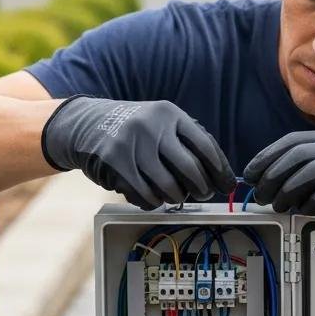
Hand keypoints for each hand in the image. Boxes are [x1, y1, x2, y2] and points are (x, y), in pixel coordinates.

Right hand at [42, 96, 235, 208]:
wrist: (88, 123)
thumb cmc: (134, 127)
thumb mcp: (159, 120)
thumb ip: (185, 139)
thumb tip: (218, 173)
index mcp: (169, 113)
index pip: (204, 145)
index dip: (219, 169)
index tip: (226, 184)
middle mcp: (152, 126)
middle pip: (189, 168)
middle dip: (202, 188)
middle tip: (205, 194)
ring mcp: (133, 145)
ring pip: (168, 186)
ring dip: (178, 197)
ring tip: (178, 197)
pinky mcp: (116, 164)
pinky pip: (145, 194)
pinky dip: (155, 201)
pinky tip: (156, 198)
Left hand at [243, 130, 314, 222]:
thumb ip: (300, 171)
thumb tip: (260, 180)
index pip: (292, 141)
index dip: (267, 157)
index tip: (249, 174)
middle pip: (299, 154)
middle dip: (273, 175)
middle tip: (260, 195)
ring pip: (312, 171)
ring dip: (288, 190)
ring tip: (278, 205)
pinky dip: (312, 202)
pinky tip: (304, 210)